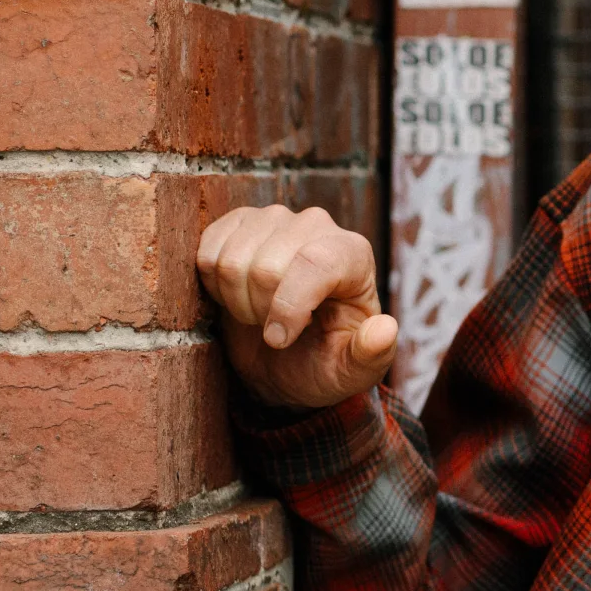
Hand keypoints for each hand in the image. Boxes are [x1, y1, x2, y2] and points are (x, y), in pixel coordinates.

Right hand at [196, 204, 398, 412]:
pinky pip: (205, 252)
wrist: (283, 356)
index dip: (288, 307)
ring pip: (230, 260)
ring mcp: (274, 219)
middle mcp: (316, 225)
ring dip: (235, 301)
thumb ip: (371, 356)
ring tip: (257, 312)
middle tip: (273, 328)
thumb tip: (385, 329)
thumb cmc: (322, 360)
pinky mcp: (237, 223)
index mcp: (353, 255)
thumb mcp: (352, 371)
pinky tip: (236, 293)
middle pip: (265, 267)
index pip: (315, 263)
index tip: (279, 341)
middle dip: (260, 312)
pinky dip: (212, 285)